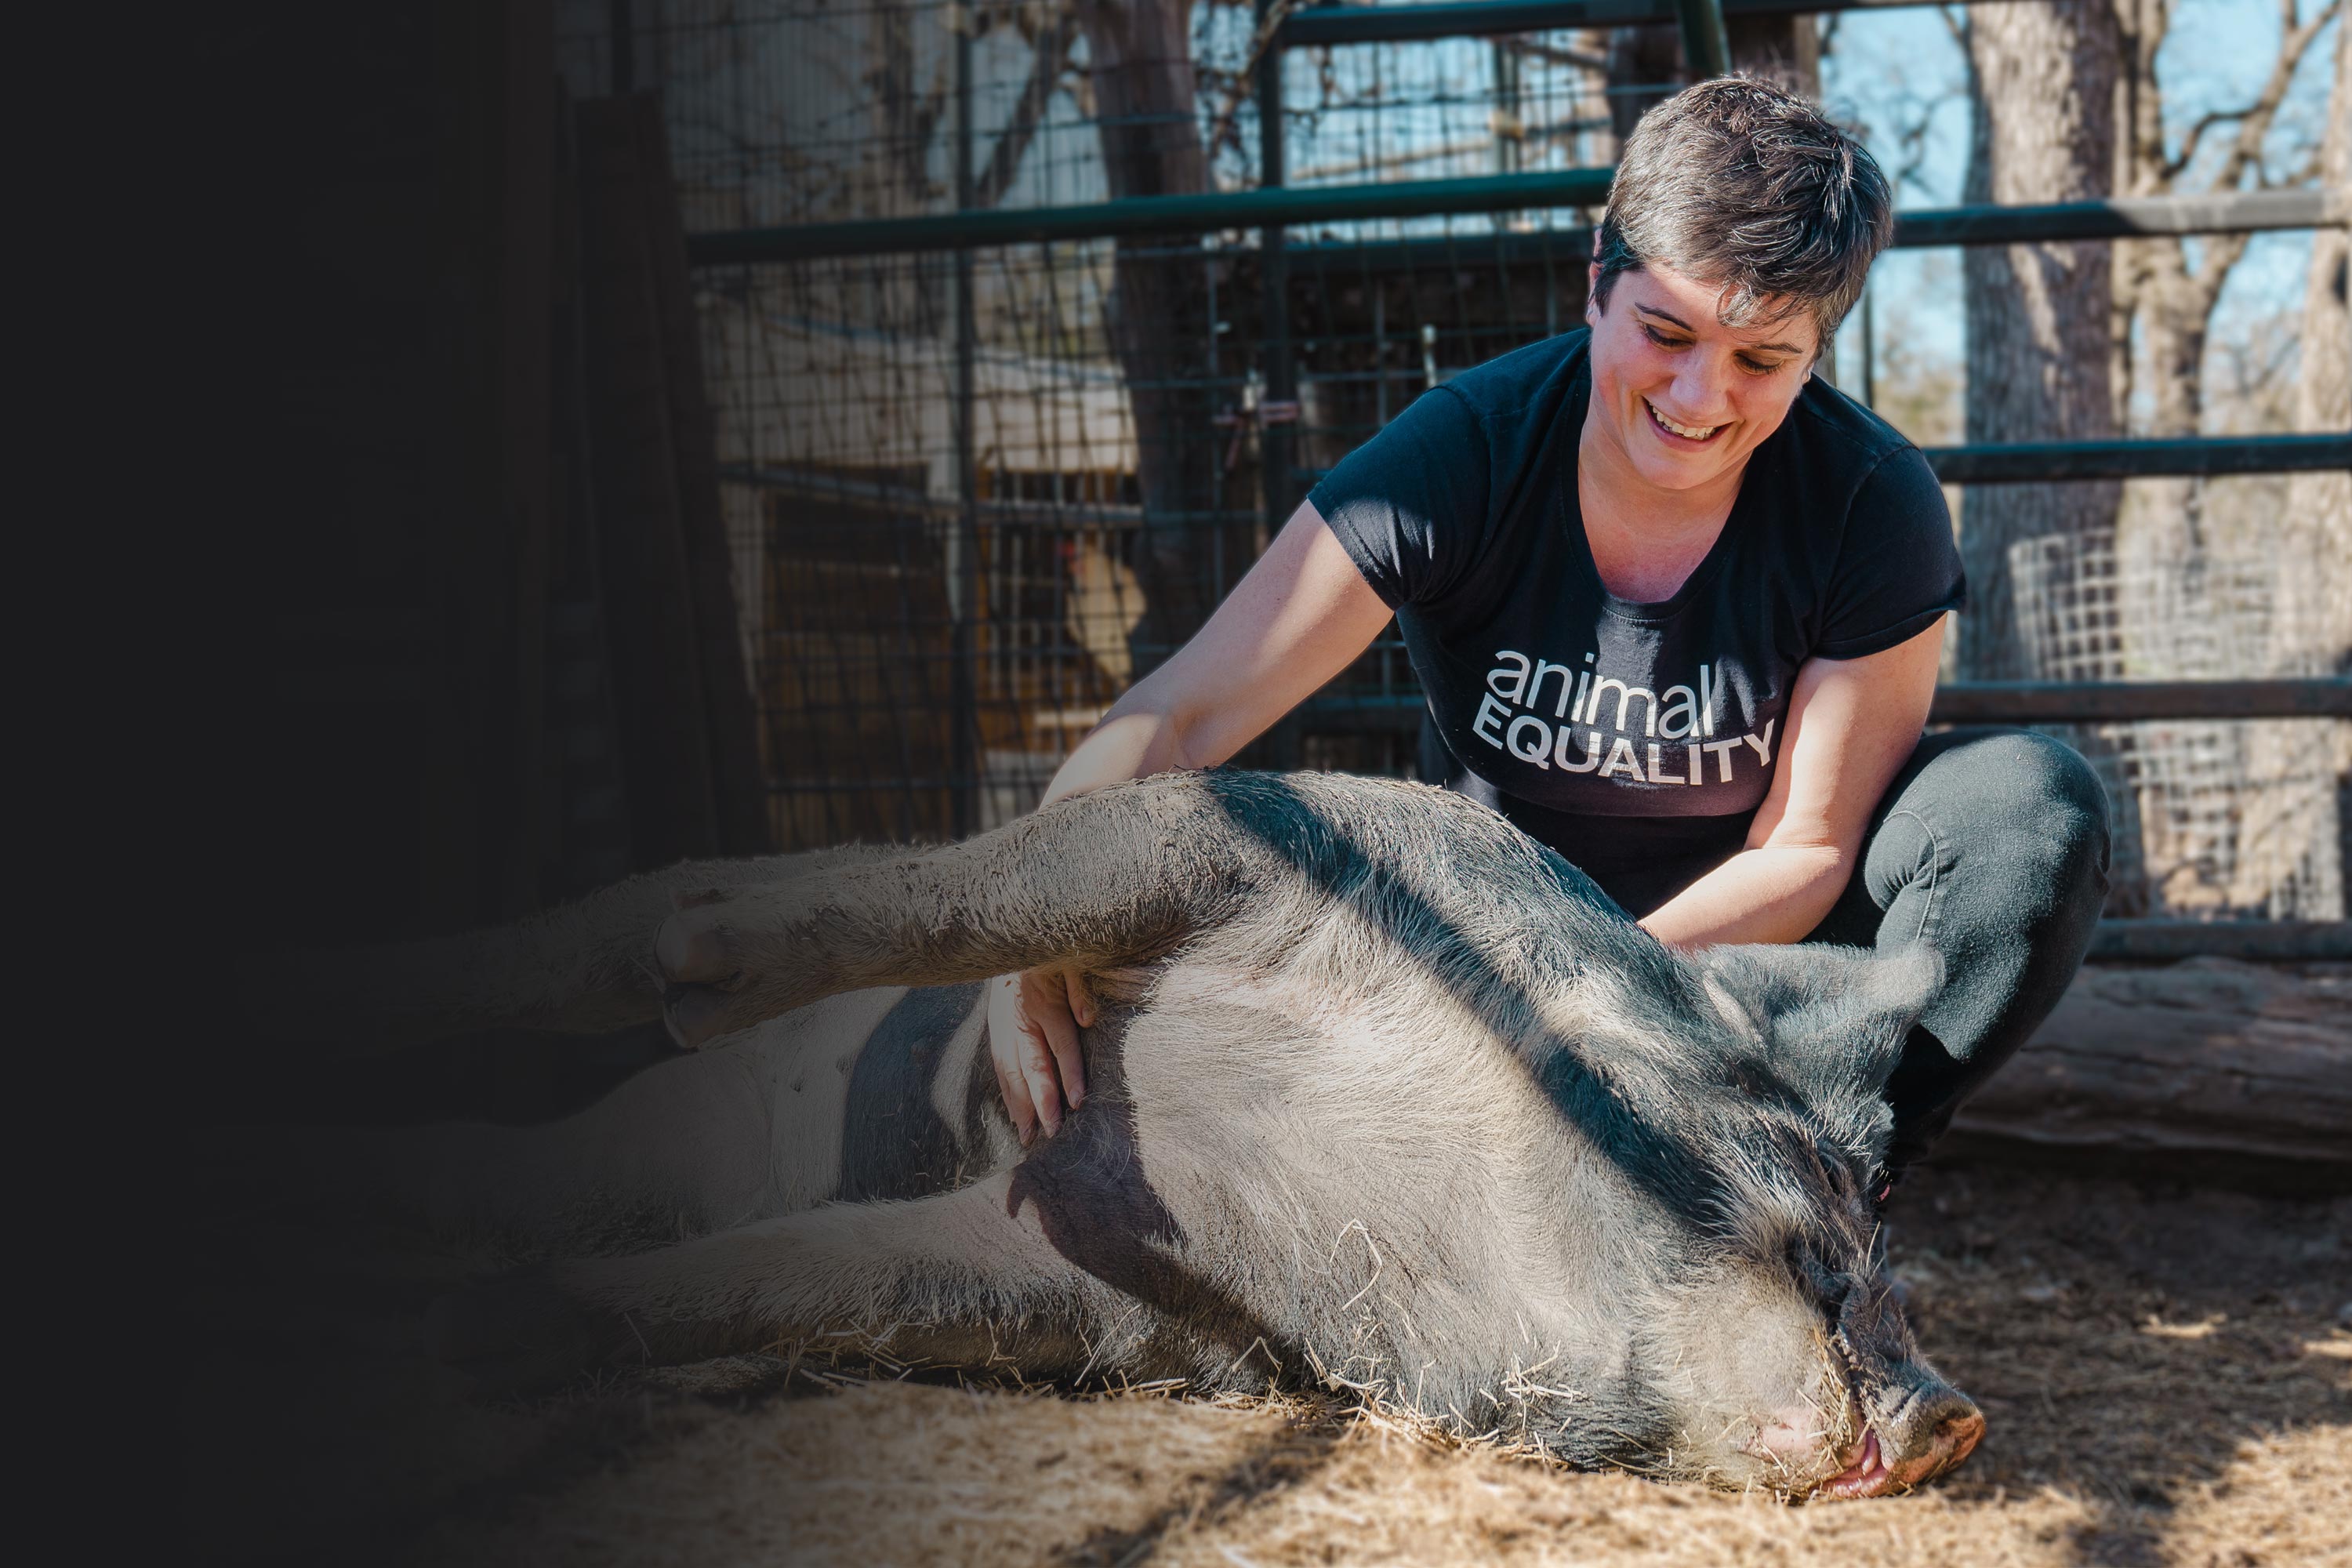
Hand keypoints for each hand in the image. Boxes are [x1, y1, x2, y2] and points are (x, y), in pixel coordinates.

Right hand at [987, 965, 1095, 1142]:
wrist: (1010, 936)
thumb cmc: (1051, 949)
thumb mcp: (1072, 959)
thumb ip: (1080, 989)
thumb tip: (1088, 1020)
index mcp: (1042, 1000)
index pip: (1059, 1044)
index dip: (1068, 1073)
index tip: (1076, 1102)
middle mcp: (1019, 1017)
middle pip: (1031, 1065)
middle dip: (1041, 1101)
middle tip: (1052, 1132)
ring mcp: (1003, 1024)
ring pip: (1010, 1071)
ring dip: (1019, 1105)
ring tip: (1028, 1135)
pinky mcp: (994, 1027)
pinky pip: (999, 1065)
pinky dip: (1007, 1092)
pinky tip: (1014, 1114)